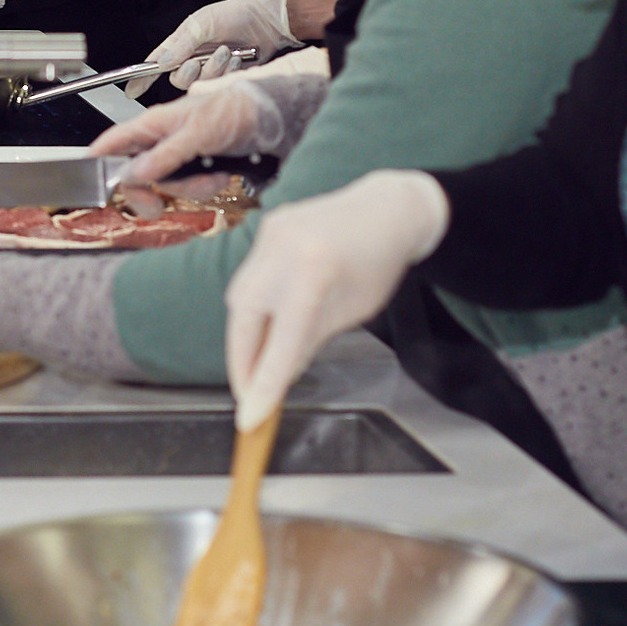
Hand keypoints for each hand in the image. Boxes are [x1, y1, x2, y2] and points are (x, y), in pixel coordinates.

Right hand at [95, 48, 329, 181]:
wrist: (268, 116)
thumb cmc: (232, 110)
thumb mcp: (196, 134)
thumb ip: (164, 156)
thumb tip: (134, 174)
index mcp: (154, 124)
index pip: (114, 141)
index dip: (98, 160)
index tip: (89, 181)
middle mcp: (162, 138)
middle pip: (137, 173)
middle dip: (151, 191)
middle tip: (155, 208)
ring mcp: (180, 153)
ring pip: (166, 184)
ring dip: (188, 188)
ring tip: (211, 177)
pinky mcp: (197, 164)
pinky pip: (189, 186)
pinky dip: (204, 187)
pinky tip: (218, 175)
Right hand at [143, 0, 299, 92]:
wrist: (266, 20)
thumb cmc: (234, 14)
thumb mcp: (203, 23)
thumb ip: (182, 45)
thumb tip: (162, 64)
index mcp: (181, 43)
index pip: (156, 63)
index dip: (142, 77)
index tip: (132, 90)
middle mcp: (193, 58)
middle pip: (177, 78)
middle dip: (190, 71)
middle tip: (201, 59)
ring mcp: (210, 68)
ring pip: (200, 83)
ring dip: (213, 69)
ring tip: (227, 52)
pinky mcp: (227, 77)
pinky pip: (219, 84)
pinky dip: (227, 72)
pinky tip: (237, 59)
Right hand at [223, 170, 447, 430]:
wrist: (386, 208)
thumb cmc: (377, 264)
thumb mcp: (353, 312)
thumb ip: (309, 340)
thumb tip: (275, 375)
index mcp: (315, 271)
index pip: (282, 340)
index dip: (263, 383)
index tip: (250, 418)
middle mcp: (284, 248)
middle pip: (244, 315)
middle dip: (242, 359)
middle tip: (249, 394)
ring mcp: (270, 233)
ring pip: (240, 296)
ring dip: (245, 334)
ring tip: (258, 364)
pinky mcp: (266, 227)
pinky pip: (249, 276)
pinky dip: (255, 305)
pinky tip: (267, 324)